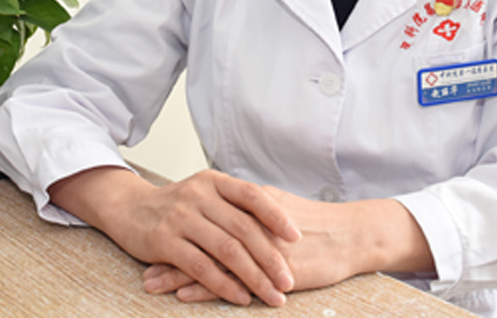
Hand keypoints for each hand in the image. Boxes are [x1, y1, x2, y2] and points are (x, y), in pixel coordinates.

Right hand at [49, 167, 300, 305]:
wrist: (129, 207)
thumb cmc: (177, 204)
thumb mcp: (206, 193)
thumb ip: (234, 204)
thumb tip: (278, 222)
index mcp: (214, 181)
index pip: (252, 195)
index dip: (276, 215)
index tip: (297, 237)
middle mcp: (199, 195)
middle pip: (243, 227)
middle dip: (270, 256)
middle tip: (289, 279)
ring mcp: (181, 218)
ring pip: (226, 250)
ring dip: (253, 276)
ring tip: (272, 294)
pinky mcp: (165, 242)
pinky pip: (201, 267)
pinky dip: (224, 284)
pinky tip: (241, 297)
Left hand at [143, 186, 434, 301]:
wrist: (350, 235)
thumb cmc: (316, 226)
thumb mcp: (280, 211)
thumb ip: (253, 212)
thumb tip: (229, 215)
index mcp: (252, 205)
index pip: (207, 218)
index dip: (180, 231)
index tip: (155, 242)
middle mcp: (251, 222)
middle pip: (201, 237)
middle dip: (170, 253)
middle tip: (144, 268)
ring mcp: (261, 245)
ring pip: (212, 257)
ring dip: (179, 272)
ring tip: (152, 284)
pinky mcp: (273, 267)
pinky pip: (234, 277)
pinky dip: (207, 285)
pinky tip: (185, 292)